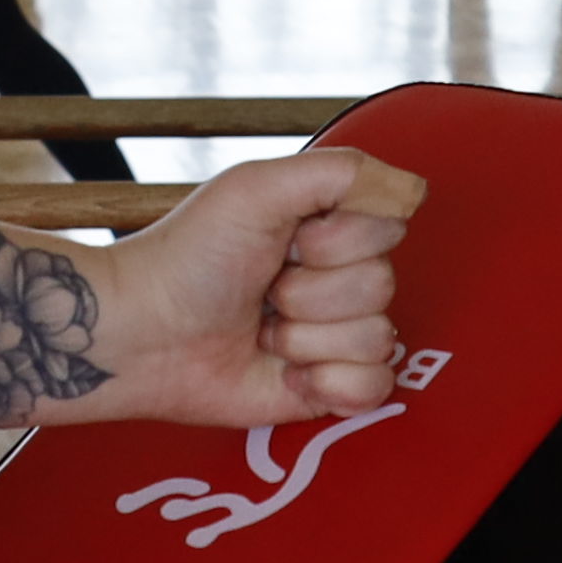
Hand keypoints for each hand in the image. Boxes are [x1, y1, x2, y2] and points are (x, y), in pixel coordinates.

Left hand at [56, 150, 423, 426]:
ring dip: (307, 338)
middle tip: (264, 290)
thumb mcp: (258, 189)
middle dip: (313, 291)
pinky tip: (284, 372)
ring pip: (378, 338)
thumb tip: (417, 191)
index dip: (338, 238)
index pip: (389, 226)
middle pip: (384, 285)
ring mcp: (336, 336)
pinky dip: (327, 382)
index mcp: (330, 225)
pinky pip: (375, 387)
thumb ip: (344, 173)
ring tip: (262, 331)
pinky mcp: (329, 389)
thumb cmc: (191, 257)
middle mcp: (340, 279)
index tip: (288, 239)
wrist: (144, 335)